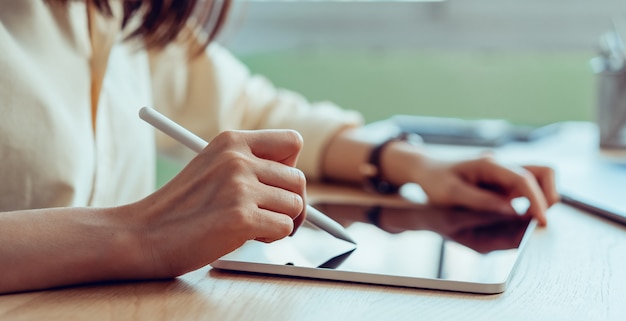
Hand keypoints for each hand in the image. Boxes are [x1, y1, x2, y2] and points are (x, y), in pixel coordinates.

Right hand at [124, 129, 306, 277]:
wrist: (141, 235)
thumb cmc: (179, 208)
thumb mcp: (211, 168)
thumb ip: (248, 167)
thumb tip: (296, 185)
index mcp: (231, 141)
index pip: (292, 142)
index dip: (290, 167)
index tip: (277, 186)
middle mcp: (237, 159)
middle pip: (299, 179)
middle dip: (291, 203)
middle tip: (271, 217)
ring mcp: (239, 187)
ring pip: (296, 205)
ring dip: (281, 222)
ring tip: (251, 227)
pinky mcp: (241, 218)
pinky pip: (285, 228)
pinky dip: (272, 237)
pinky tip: (245, 236)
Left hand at [414, 155, 558, 225]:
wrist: (427, 171)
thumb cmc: (435, 181)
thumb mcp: (451, 194)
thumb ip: (481, 201)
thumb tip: (512, 211)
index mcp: (489, 164)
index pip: (524, 178)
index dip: (537, 200)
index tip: (541, 221)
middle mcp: (502, 166)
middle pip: (543, 172)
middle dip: (548, 195)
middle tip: (538, 221)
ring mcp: (505, 174)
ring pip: (539, 180)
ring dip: (542, 199)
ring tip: (530, 223)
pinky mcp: (504, 183)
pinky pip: (527, 190)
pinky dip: (531, 204)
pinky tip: (521, 220)